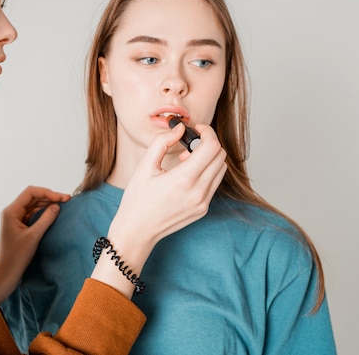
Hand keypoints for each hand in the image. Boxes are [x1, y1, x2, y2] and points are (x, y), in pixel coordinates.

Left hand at [0, 186, 69, 303]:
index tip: (62, 198)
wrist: (6, 274)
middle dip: (50, 197)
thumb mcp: (34, 237)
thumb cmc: (16, 257)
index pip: (31, 192)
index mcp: (11, 211)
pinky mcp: (20, 226)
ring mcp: (16, 219)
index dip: (48, 192)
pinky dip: (44, 213)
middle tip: (67, 200)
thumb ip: (46, 219)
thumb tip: (57, 206)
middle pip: (33, 197)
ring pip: (34, 205)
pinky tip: (55, 214)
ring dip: (48, 204)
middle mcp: (12, 212)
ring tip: (64, 205)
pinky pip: (34, 214)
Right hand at [91, 123, 226, 296]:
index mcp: (183, 179)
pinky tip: (187, 174)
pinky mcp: (203, 209)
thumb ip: (162, 142)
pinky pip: (214, 183)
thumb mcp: (145, 166)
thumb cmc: (137, 199)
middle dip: (208, 143)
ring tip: (187, 159)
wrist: (137, 231)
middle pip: (220, 156)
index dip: (207, 132)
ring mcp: (203, 203)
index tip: (197, 129)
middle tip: (190, 143)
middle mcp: (198, 192)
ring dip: (209, 158)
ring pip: (221, 169)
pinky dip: (206, 172)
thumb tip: (180, 128)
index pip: (211, 147)